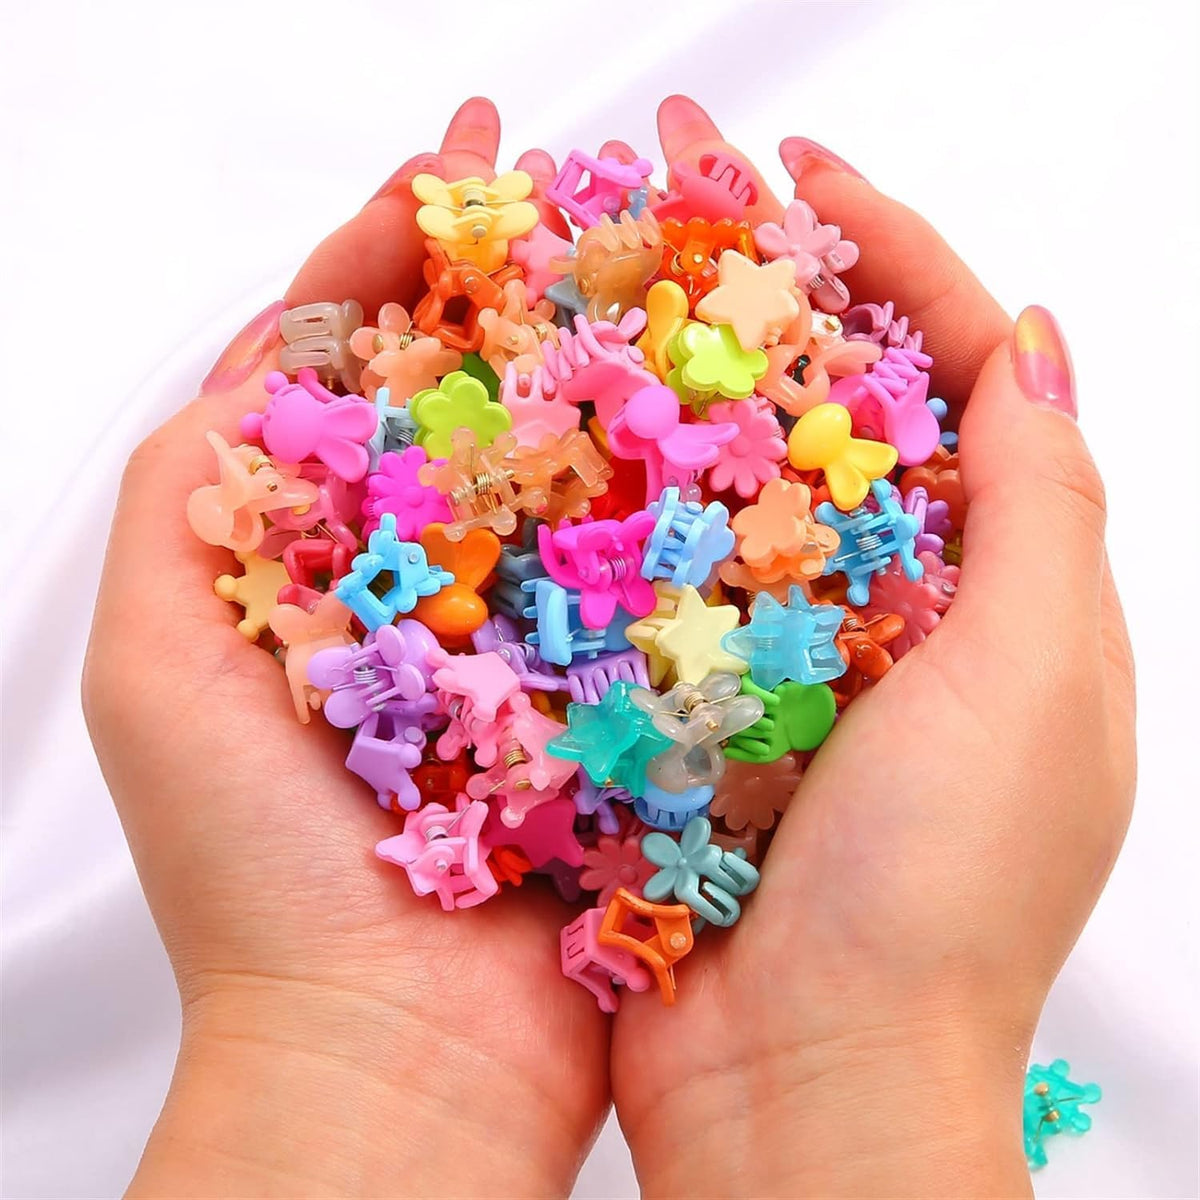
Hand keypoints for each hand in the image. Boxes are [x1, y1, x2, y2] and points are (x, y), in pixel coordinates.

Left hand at [83, 99, 606, 1197]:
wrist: (405, 1060)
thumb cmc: (263, 876)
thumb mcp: (159, 659)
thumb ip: (189, 495)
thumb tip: (265, 350)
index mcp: (320, 555)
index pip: (353, 366)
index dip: (398, 258)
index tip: (456, 171)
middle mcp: (433, 580)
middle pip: (478, 399)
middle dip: (522, 287)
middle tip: (580, 183)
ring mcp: (532, 631)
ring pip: (574, 472)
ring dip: (610, 376)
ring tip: (667, 269)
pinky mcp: (612, 694)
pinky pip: (647, 574)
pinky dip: (675, 500)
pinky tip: (718, 421)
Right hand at [610, 98, 1134, 1197]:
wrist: (801, 1082)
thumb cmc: (939, 900)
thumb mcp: (1037, 683)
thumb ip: (1043, 510)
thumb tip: (1040, 345)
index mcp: (999, 592)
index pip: (960, 376)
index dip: (891, 260)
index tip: (805, 179)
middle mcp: (891, 613)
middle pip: (837, 408)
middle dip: (769, 296)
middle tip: (682, 200)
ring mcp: (782, 658)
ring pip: (734, 482)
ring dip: (681, 390)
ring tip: (613, 294)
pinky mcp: (692, 707)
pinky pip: (657, 578)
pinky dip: (622, 509)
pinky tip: (569, 446)